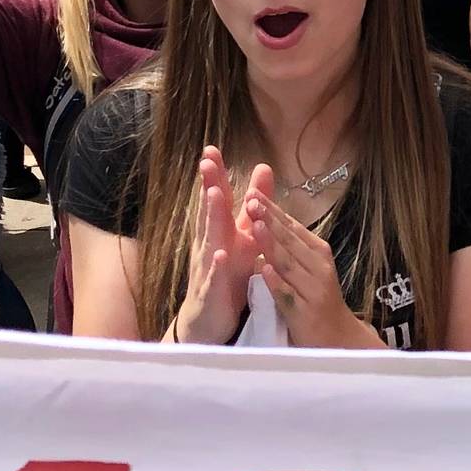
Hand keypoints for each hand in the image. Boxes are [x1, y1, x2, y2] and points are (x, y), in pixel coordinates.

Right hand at [167, 147, 257, 344]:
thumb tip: (263, 171)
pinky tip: (220, 254)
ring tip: (213, 194)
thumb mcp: (242, 239)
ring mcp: (208, 267)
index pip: (217, 199)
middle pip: (210, 211)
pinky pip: (214, 277)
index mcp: (219, 231)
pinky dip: (217, 265)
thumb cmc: (227, 275)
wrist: (209, 320)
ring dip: (211, 217)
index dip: (215, 175)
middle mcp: (210, 244)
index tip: (212, 149)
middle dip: (209, 186)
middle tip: (207, 161)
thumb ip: (251, 208)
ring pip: (210, 239)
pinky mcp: (212, 291)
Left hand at [246, 185, 382, 347]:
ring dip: (272, 244)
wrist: (338, 338)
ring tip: (256, 226)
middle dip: (269, 219)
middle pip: (290, 241)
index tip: (253, 192)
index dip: (272, 209)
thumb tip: (271, 217)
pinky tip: (264, 270)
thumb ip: (292, 246)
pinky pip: (288, 294)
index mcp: (318, 252)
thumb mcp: (309, 267)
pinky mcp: (305, 313)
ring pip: (289, 264)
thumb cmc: (317, 299)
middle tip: (250, 200)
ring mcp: (313, 290)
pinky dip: (276, 282)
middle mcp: (319, 267)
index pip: (292, 226)